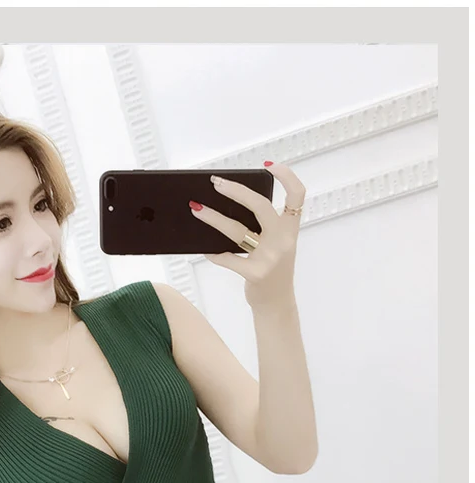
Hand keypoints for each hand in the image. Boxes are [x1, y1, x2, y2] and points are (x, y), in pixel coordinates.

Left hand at [189, 161, 305, 309]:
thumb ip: (263, 228)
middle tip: (216, 183)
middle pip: (260, 206)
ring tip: (196, 209)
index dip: (286, 176)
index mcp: (290, 229)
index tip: (267, 165)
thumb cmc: (272, 270)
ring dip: (213, 218)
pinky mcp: (256, 273)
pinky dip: (214, 253)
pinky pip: (228, 257)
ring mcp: (270, 257)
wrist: (276, 304)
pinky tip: (204, 249)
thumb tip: (229, 205)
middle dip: (236, 191)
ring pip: (237, 230)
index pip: (297, 195)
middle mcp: (284, 240)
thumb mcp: (276, 246)